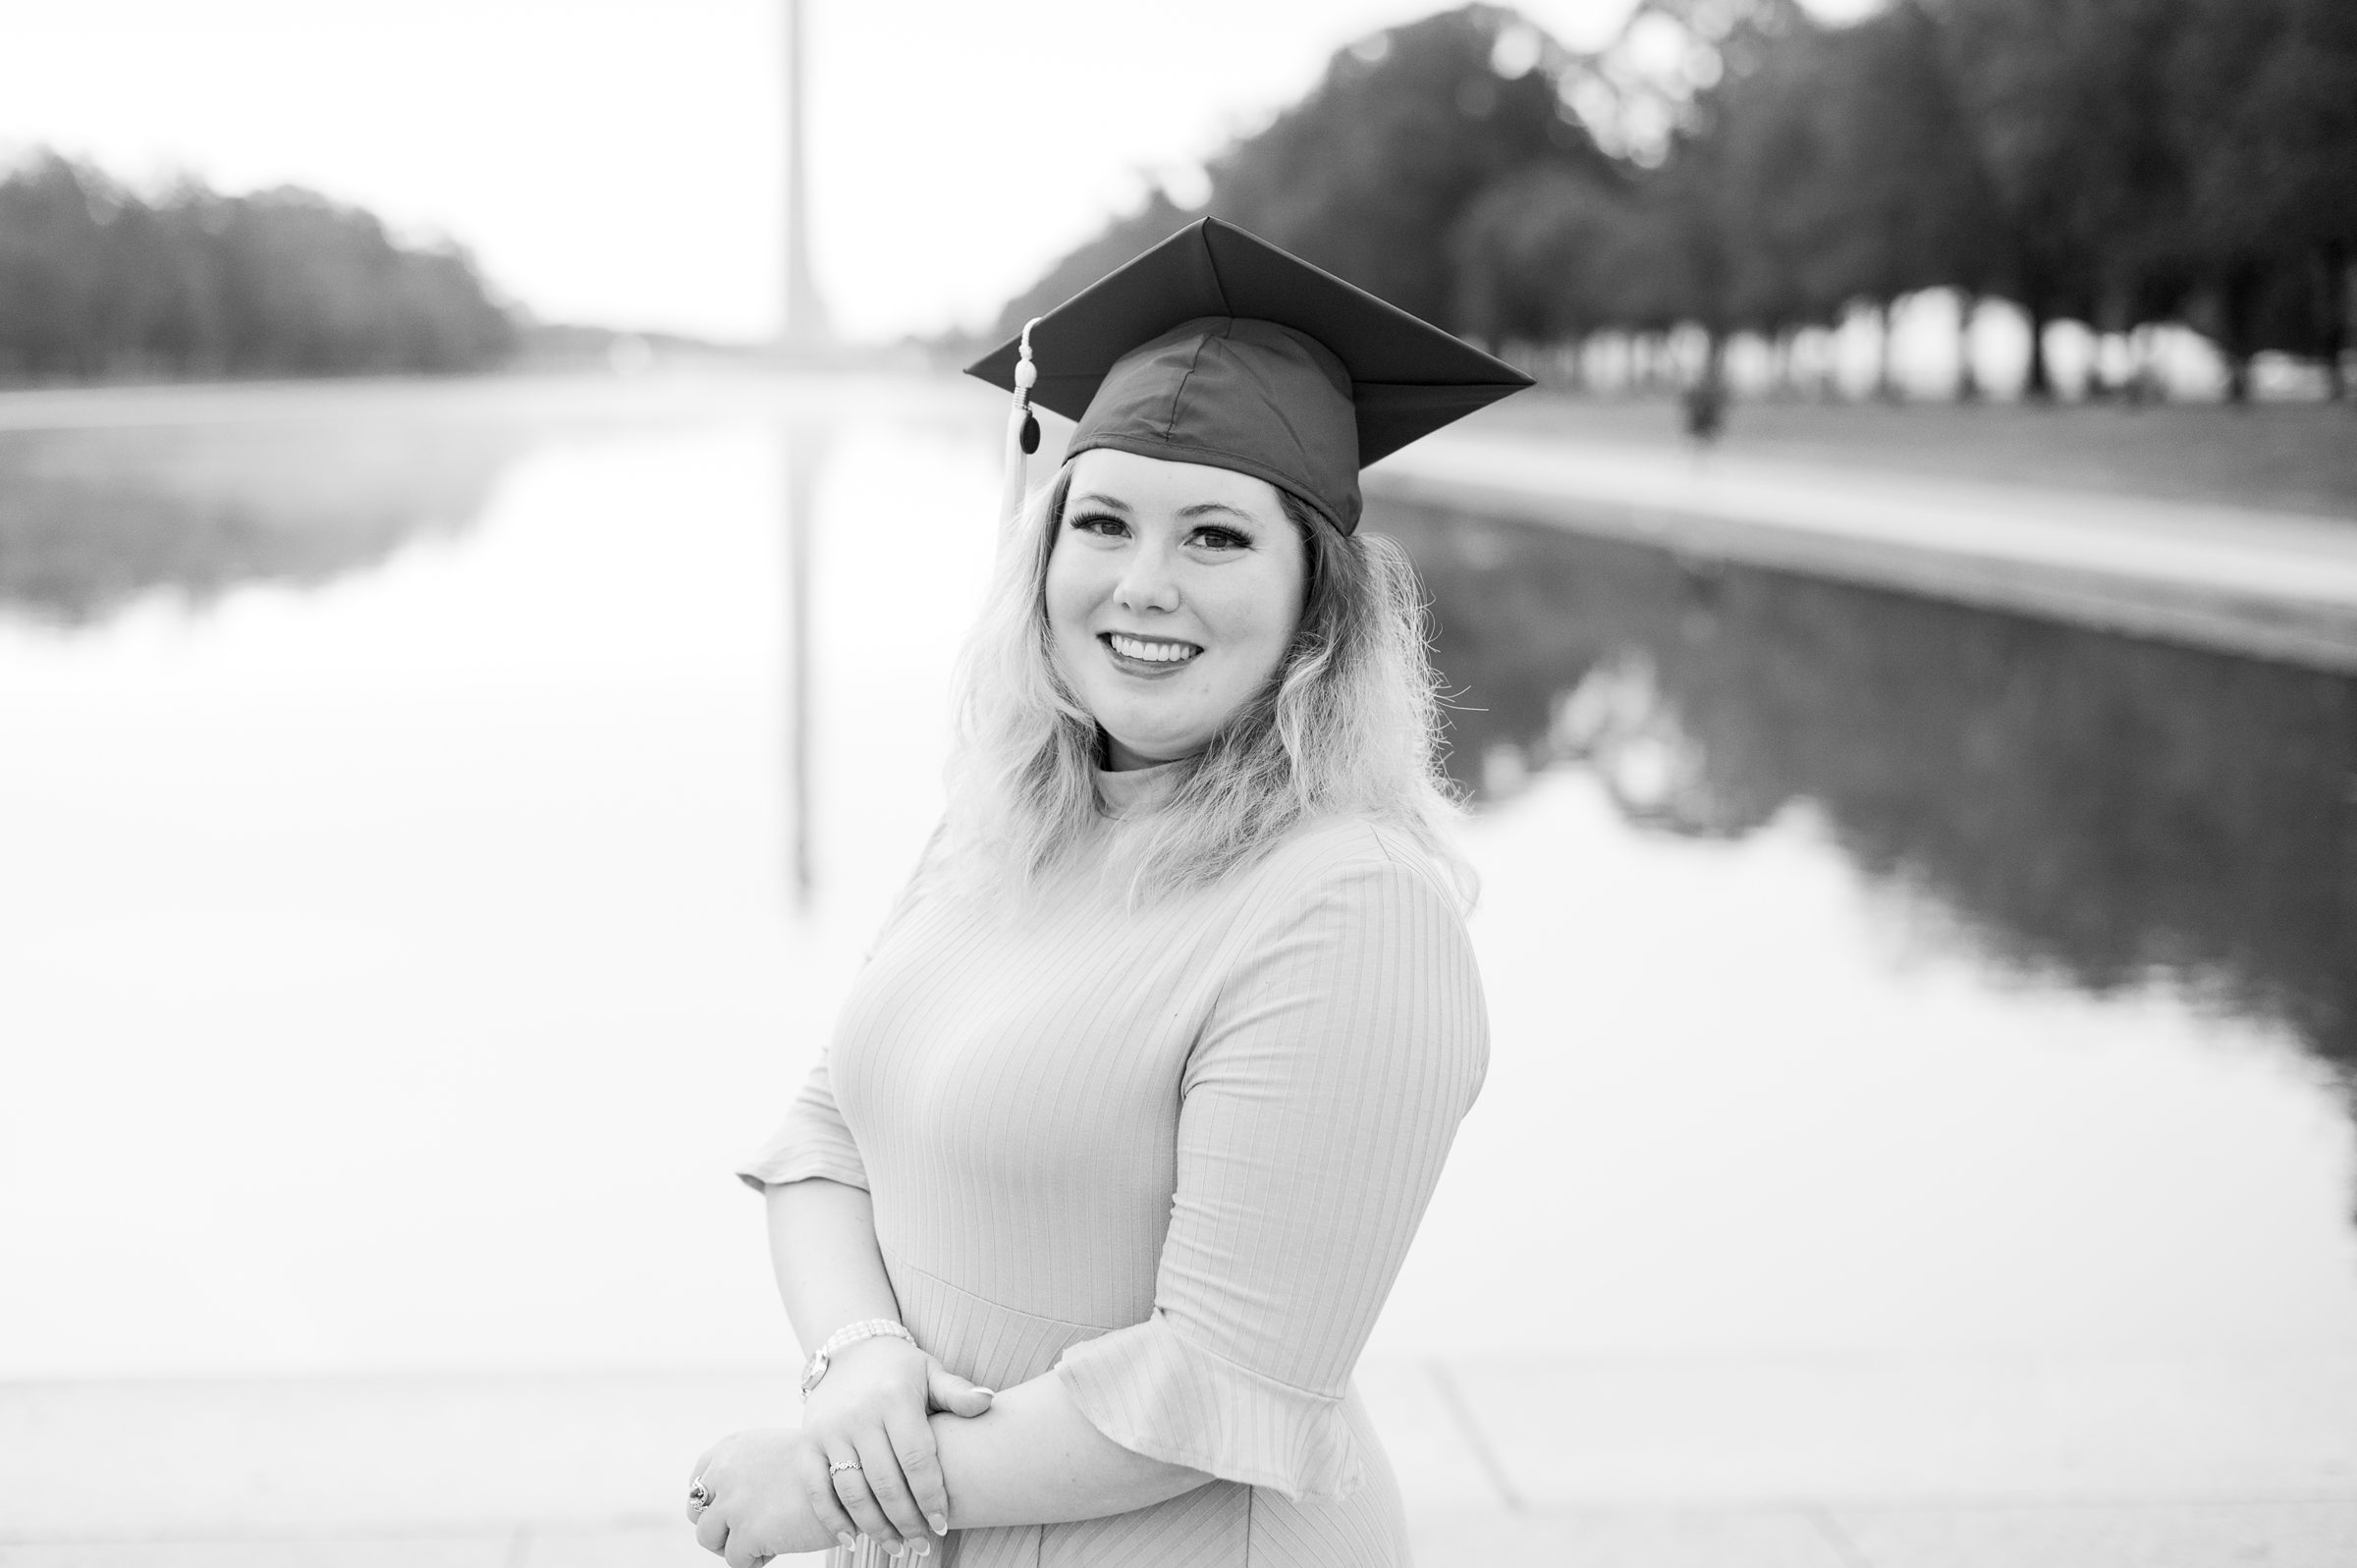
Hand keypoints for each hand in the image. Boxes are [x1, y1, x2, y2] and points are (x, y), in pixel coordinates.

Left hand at [686, 1427, 834, 1566]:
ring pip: (707, 1538)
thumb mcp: (777, 1450)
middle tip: (749, 1530)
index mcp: (731, 1448)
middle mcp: (724, 1472)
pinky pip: (734, 1560)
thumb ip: (749, 1467)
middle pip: (697, 1512)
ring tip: (764, 1540)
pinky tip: (779, 1546)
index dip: (713, 1501)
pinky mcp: (746, 1533)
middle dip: (720, 1525)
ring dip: (732, 1544)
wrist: (851, 1477)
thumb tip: (728, 1501)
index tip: (731, 1512)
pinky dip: (754, 1560)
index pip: (698, 1480)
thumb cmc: (823, 1466)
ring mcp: (733, 1503)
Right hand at [794, 1336, 993, 1546]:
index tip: (942, 1523)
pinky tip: (852, 1539)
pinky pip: (817, 1489)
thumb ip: (957, 1392)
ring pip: (853, 1492)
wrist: (849, 1350)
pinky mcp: (807, 1443)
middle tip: (923, 1545)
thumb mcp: (930, 1372)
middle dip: (907, 1521)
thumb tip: (988, 1400)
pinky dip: (832, 1519)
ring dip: (875, 1527)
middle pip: (886, 1483)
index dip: (930, 1496)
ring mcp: (829, 1430)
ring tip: (896, 1548)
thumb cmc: (899, 1370)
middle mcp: (859, 1415)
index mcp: (894, 1398)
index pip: (917, 1459)